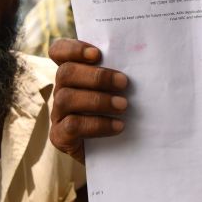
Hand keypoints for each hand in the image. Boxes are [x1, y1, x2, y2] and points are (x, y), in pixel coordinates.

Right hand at [48, 39, 128, 163]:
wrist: (114, 153)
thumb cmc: (119, 114)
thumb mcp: (119, 92)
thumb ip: (120, 76)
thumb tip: (143, 61)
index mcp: (73, 74)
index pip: (58, 51)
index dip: (73, 48)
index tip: (97, 54)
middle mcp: (61, 90)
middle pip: (65, 73)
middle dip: (96, 76)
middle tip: (124, 83)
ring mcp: (58, 114)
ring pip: (66, 98)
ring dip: (98, 100)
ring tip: (123, 106)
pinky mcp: (60, 136)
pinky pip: (72, 125)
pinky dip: (98, 124)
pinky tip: (118, 126)